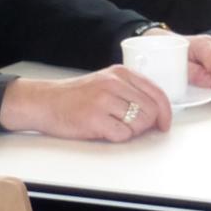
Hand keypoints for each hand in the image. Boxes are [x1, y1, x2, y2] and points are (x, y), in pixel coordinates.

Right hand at [0, 66, 171, 141]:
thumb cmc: (77, 96)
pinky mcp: (94, 119)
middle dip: (148, 124)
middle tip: (134, 128)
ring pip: (139, 123)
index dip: (165, 112)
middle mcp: (114, 84)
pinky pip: (122, 135)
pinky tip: (105, 131)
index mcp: (121, 73)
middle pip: (151, 110)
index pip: (157, 92)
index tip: (164, 124)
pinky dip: (118, 137)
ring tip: (116, 127)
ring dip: (132, 131)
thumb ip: (131, 91)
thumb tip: (157, 112)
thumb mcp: (107, 82)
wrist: (45, 101)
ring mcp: (104, 101)